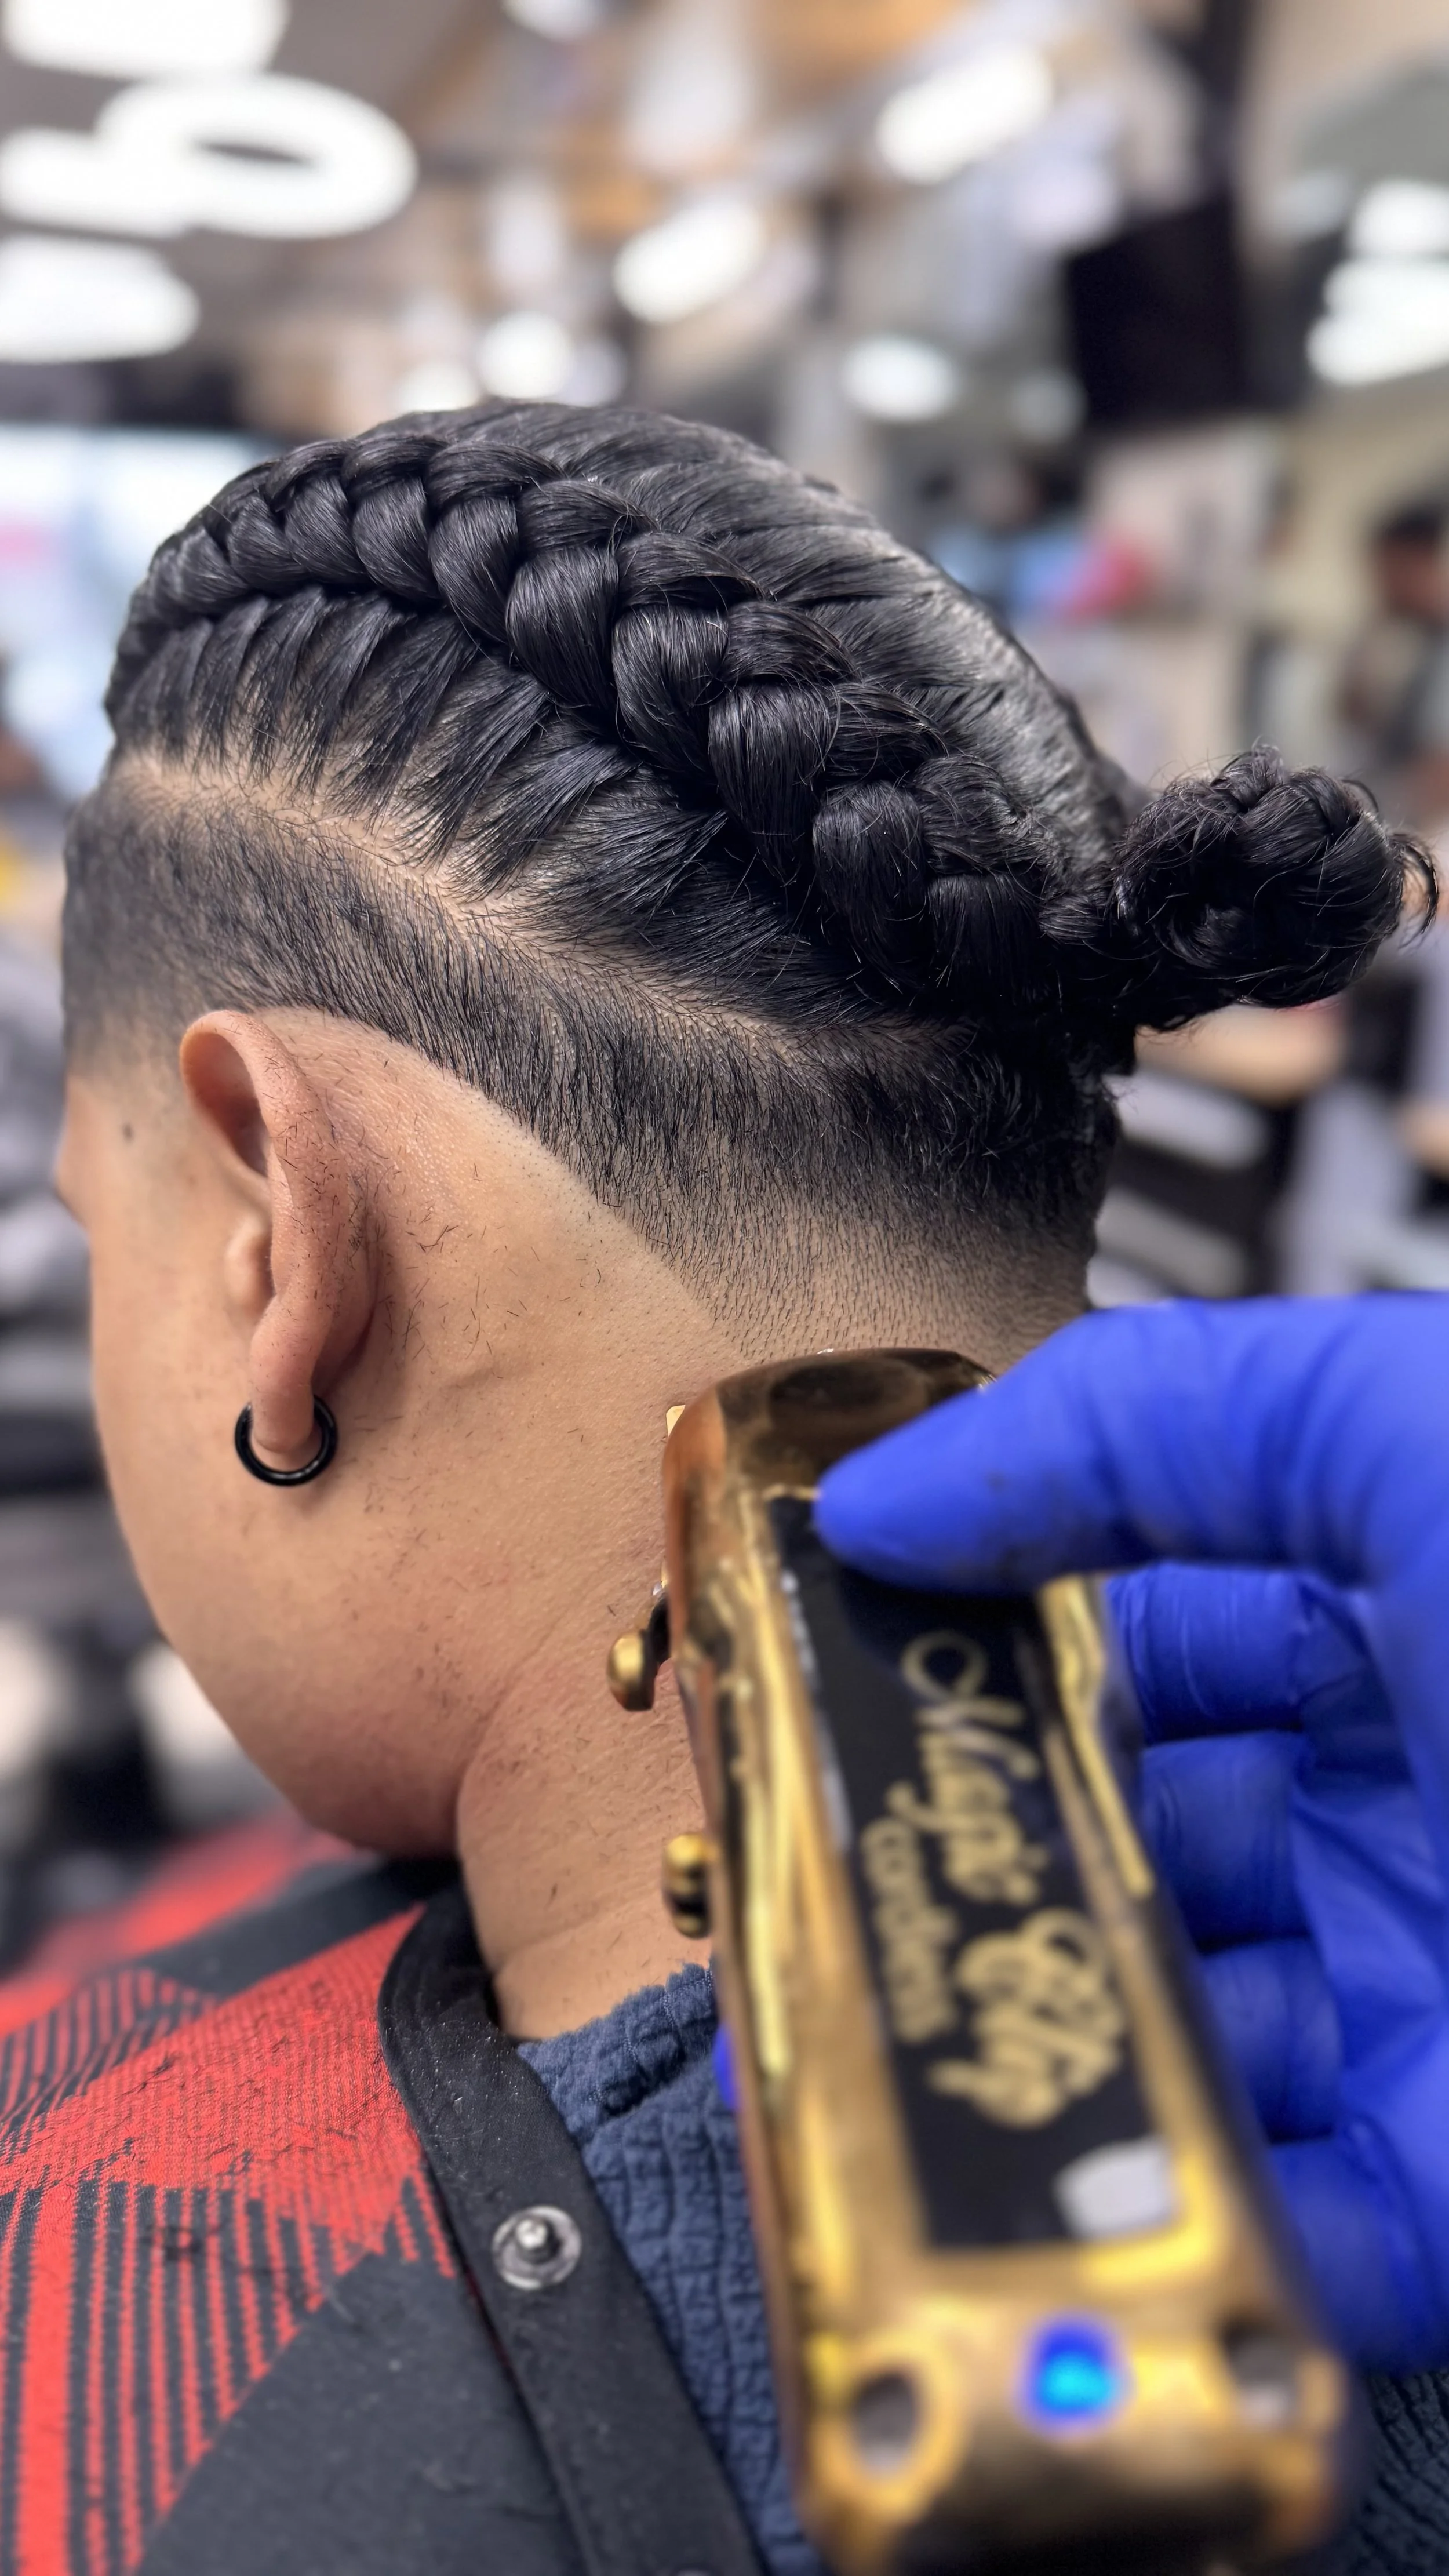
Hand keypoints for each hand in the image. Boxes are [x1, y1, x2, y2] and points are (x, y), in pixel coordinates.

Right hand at [815, 1297, 1448, 2370]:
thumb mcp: (1408, 1435)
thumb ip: (1136, 1424)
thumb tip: (884, 1492)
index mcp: (1380, 1626)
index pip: (1120, 1635)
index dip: (967, 1647)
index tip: (819, 1675)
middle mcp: (1385, 1812)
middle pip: (1119, 1849)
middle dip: (966, 1857)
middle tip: (808, 1868)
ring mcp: (1412, 2001)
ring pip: (1162, 2042)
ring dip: (1032, 2035)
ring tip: (889, 2014)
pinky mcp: (1448, 2184)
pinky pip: (1273, 2222)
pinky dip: (1162, 2212)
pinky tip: (1046, 2157)